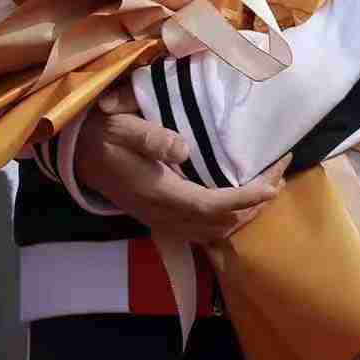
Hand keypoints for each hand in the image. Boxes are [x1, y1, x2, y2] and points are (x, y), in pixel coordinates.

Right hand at [76, 88, 289, 242]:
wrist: (80, 154)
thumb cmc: (104, 135)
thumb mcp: (122, 127)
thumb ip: (151, 137)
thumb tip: (183, 149)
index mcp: (159, 193)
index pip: (212, 205)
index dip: (246, 199)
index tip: (272, 184)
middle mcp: (164, 215)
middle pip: (221, 224)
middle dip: (255, 205)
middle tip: (280, 174)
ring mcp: (163, 221)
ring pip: (214, 233)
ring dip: (244, 215)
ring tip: (268, 187)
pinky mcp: (162, 220)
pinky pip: (203, 231)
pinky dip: (228, 220)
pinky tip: (240, 203)